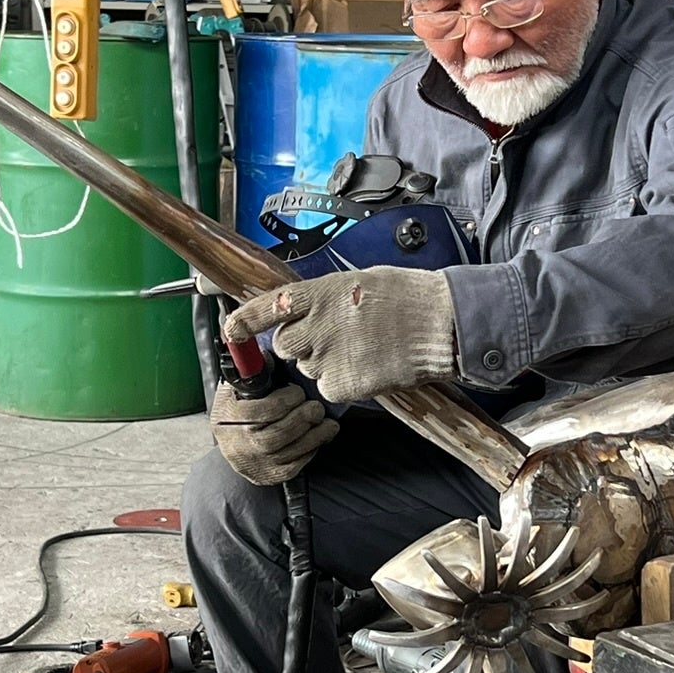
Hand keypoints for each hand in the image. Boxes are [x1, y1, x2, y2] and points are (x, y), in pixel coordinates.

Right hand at [211, 381, 337, 485]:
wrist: (234, 445)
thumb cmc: (238, 410)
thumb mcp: (236, 387)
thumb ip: (253, 371)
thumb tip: (268, 356)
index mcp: (226, 418)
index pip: (256, 413)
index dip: (282, 402)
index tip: (297, 393)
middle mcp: (238, 444)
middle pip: (273, 436)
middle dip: (301, 419)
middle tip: (316, 407)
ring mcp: (254, 463)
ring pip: (288, 452)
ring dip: (314, 435)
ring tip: (326, 422)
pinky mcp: (270, 476)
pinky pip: (295, 465)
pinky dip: (311, 450)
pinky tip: (319, 437)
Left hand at [226, 267, 457, 404]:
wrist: (440, 325)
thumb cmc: (408, 298)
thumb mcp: (359, 283)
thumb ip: (328, 299)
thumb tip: (312, 311)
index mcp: (319, 293)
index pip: (268, 307)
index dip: (246, 320)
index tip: (233, 329)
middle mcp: (316, 324)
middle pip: (286, 344)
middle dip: (301, 345)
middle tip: (332, 339)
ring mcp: (326, 356)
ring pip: (307, 368)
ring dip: (324, 363)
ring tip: (360, 351)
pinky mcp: (340, 384)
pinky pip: (327, 389)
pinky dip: (343, 384)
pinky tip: (367, 368)